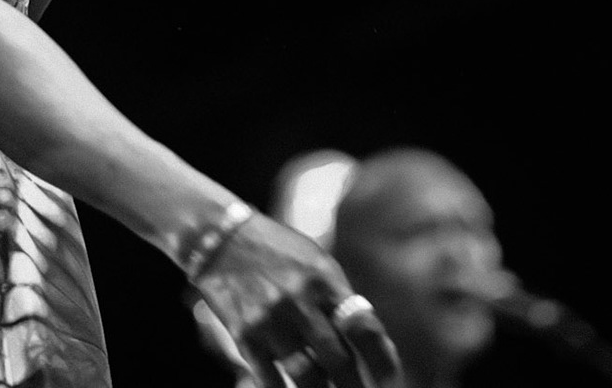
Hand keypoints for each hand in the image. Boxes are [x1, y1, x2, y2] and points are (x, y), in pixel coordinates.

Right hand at [190, 212, 401, 387]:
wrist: (220, 239)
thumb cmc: (278, 251)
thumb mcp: (316, 262)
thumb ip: (339, 298)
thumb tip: (367, 342)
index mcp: (324, 279)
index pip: (364, 327)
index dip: (382, 360)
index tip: (392, 380)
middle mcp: (300, 300)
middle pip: (339, 361)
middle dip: (355, 386)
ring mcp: (270, 320)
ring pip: (307, 377)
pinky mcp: (244, 335)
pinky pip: (271, 380)